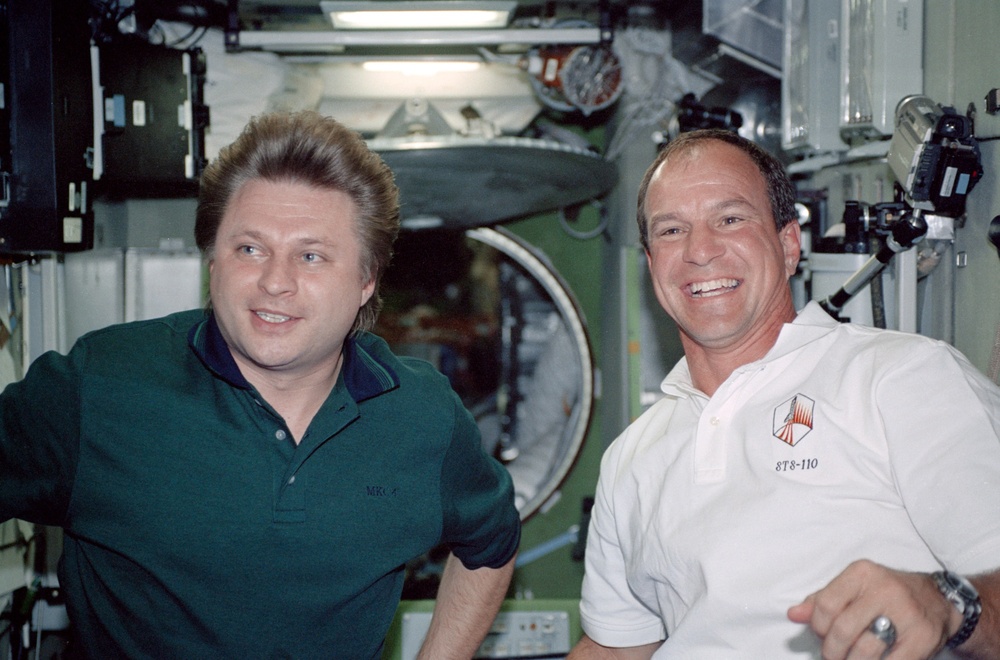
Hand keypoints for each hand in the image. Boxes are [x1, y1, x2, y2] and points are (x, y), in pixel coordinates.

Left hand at [787, 559, 958, 658]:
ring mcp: (906, 614)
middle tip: (833, 655)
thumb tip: (793, 615)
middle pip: (842, 630)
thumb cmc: (886, 594)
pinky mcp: (923, 638)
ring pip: (864, 651)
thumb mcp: (853, 587)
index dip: (817, 627)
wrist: (937, 600)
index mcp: (861, 573)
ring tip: (850, 659)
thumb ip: (822, 600)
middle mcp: (884, 590)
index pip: (824, 605)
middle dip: (832, 650)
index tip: (822, 634)